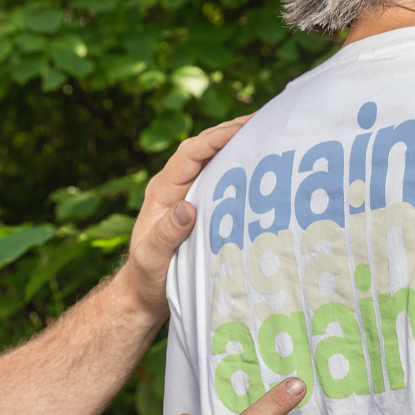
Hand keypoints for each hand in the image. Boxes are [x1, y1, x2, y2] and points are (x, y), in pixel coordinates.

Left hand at [117, 116, 250, 320]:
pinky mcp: (201, 207)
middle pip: (204, 149)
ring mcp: (189, 195)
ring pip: (214, 162)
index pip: (189, 154)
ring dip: (238, 146)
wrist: (145, 293)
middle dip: (231, 131)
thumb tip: (187, 208)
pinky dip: (239, 169)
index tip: (242, 129)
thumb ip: (167, 234)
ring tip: (269, 135)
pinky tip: (262, 168)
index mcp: (161, 190)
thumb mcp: (152, 258)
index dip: (215, 138)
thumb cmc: (146, 276)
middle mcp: (175, 186)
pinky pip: (221, 180)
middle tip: (265, 121)